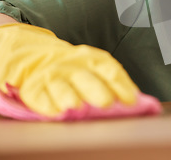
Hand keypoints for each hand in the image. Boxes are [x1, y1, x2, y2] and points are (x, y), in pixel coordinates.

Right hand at [0, 23, 138, 115]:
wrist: (41, 58)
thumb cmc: (78, 69)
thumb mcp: (97, 67)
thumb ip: (115, 82)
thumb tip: (135, 100)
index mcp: (93, 59)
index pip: (110, 70)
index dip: (121, 85)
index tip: (131, 100)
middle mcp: (74, 66)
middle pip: (86, 78)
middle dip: (97, 90)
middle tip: (106, 103)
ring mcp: (54, 75)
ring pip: (62, 87)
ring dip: (69, 97)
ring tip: (76, 107)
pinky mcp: (34, 87)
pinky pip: (40, 96)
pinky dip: (47, 104)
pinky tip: (55, 112)